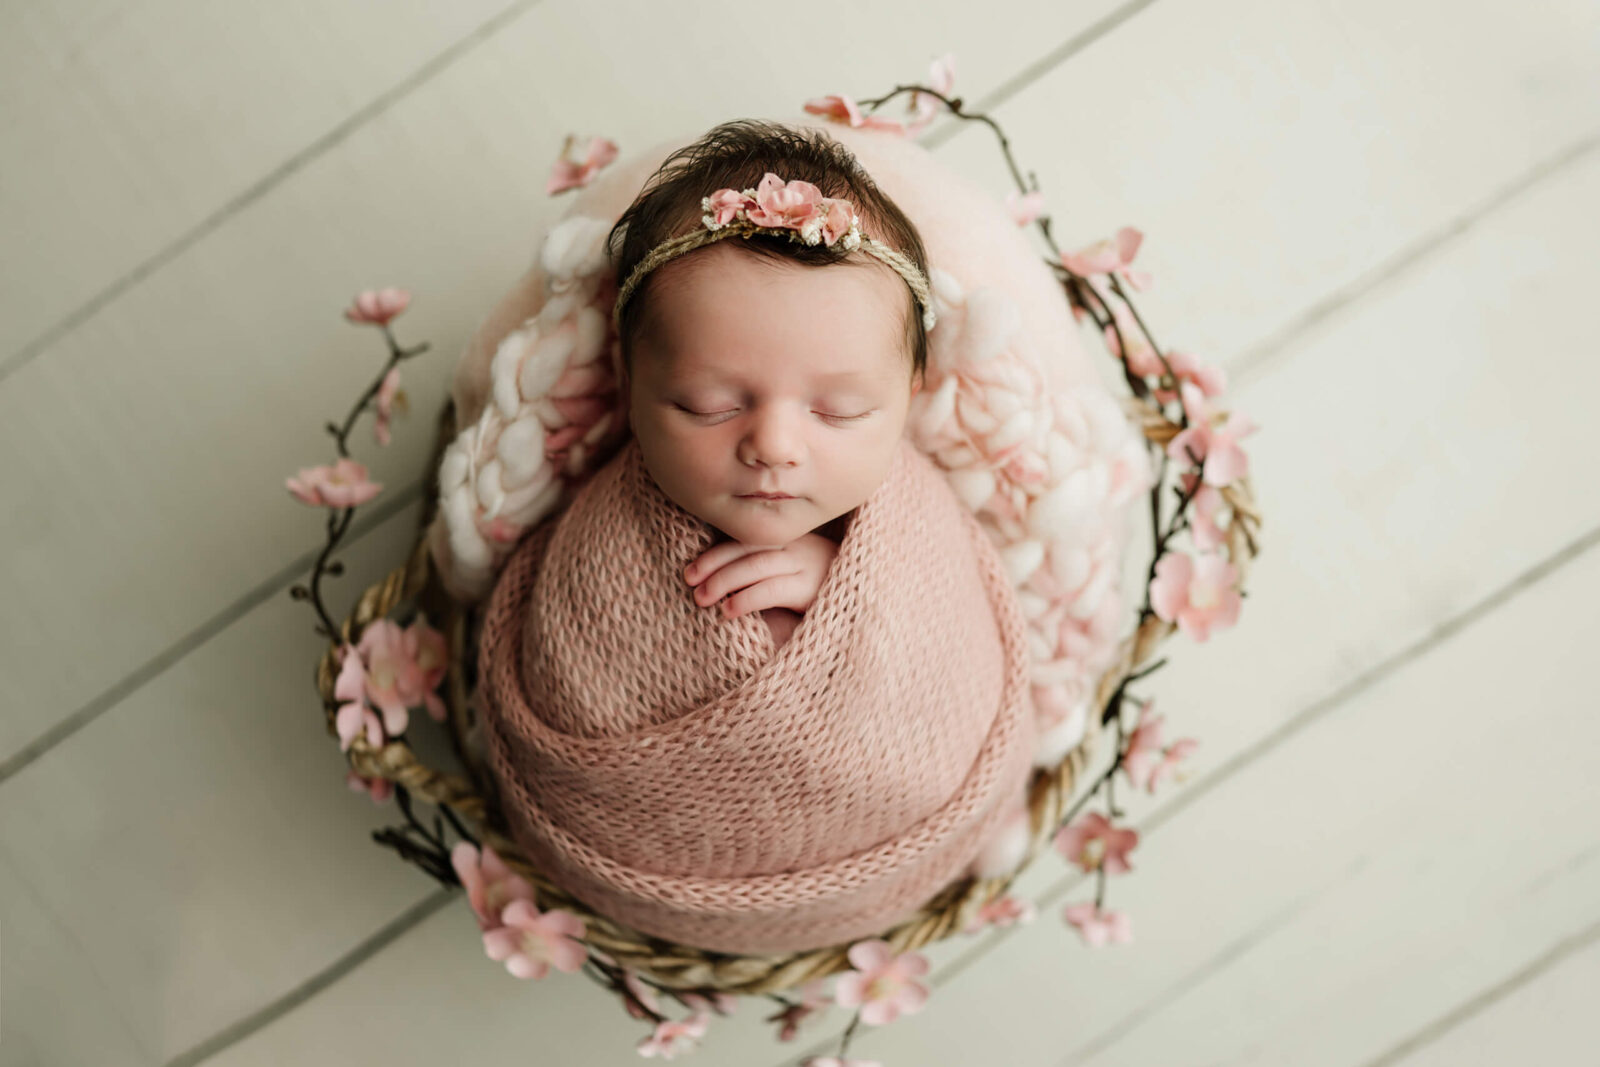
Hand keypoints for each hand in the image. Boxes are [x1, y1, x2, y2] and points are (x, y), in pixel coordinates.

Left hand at [684, 533, 839, 618]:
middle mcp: (796, 547)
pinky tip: (729, 610)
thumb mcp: (797, 572)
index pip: (745, 540)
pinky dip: (747, 598)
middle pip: (746, 549)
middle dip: (713, 565)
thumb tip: (724, 582)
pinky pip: (772, 589)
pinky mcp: (812, 589)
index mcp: (790, 540)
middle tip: (689, 583)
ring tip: (702, 599)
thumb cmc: (826, 591)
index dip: (714, 554)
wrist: (870, 599)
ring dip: (724, 582)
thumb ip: (769, 570)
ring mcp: (805, 565)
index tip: (690, 571)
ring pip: (755, 566)